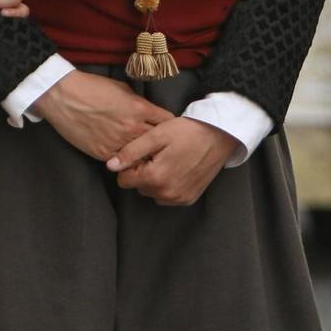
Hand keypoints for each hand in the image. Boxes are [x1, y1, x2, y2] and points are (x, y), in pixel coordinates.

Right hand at [35, 70, 171, 162]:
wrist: (64, 96)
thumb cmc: (92, 88)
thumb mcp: (122, 89)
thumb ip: (140, 103)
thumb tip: (150, 114)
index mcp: (140, 109)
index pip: (168, 122)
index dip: (171, 126)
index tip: (170, 128)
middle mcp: (132, 128)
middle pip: (158, 144)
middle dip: (161, 145)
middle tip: (163, 148)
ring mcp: (118, 143)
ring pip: (142, 157)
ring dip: (145, 156)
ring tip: (147, 157)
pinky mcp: (104, 154)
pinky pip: (122, 162)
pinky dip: (126, 161)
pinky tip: (127, 159)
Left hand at [106, 115, 237, 206]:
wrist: (220, 135)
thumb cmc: (187, 131)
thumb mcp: (156, 135)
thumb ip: (131, 151)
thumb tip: (110, 166)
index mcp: (155, 177)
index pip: (124, 180)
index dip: (130, 164)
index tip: (142, 152)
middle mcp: (166, 193)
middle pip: (138, 186)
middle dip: (143, 171)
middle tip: (158, 153)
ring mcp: (179, 198)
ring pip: (152, 192)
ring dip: (155, 179)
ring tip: (168, 159)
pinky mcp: (189, 198)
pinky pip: (167, 196)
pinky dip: (168, 184)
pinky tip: (177, 167)